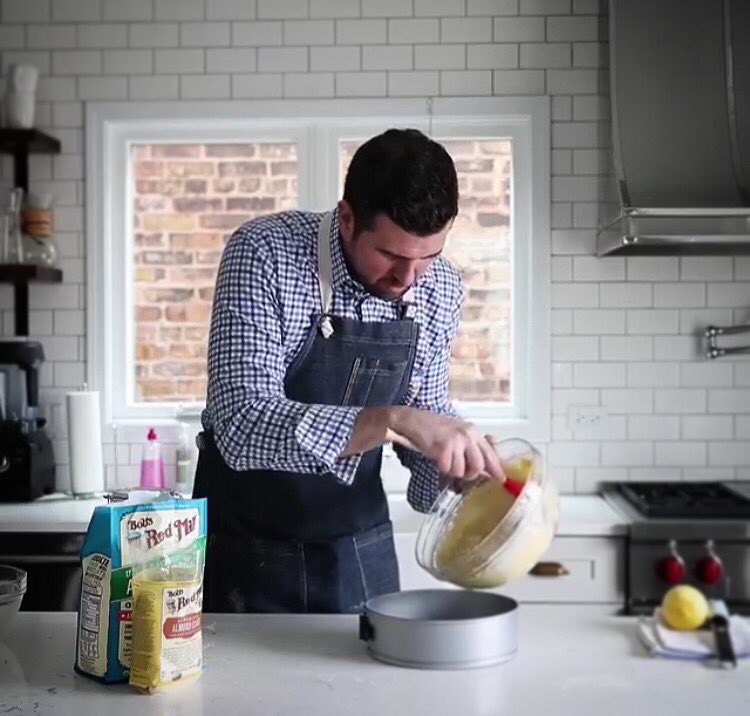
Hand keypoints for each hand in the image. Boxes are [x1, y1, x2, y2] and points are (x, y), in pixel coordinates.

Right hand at [388, 407, 504, 482]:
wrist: (414, 420)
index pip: (490, 453)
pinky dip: (441, 467)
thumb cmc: (434, 428)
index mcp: (473, 431)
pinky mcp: (443, 448)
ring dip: (452, 470)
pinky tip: (437, 456)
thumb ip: (472, 447)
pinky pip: (447, 469)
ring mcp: (456, 441)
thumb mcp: (458, 433)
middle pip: (478, 466)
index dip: (496, 468)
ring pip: (461, 471)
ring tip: (445, 458)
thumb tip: (486, 466)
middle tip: (459, 468)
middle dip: (469, 473)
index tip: (501, 478)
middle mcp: (467, 435)